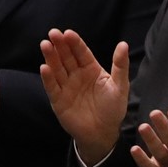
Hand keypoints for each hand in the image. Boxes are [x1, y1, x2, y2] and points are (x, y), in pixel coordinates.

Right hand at [39, 28, 129, 157]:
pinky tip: (44, 67)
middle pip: (66, 57)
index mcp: (91, 69)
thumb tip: (123, 44)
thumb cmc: (113, 109)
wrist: (103, 133)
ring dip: (50, 57)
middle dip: (59, 45)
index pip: (81, 52)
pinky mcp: (58, 100)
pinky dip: (48, 78)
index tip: (68, 33)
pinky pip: (52, 87)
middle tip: (53, 33)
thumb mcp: (120, 86)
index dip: (74, 42)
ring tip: (45, 45)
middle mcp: (76, 75)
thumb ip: (120, 65)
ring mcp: (66, 87)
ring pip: (57, 69)